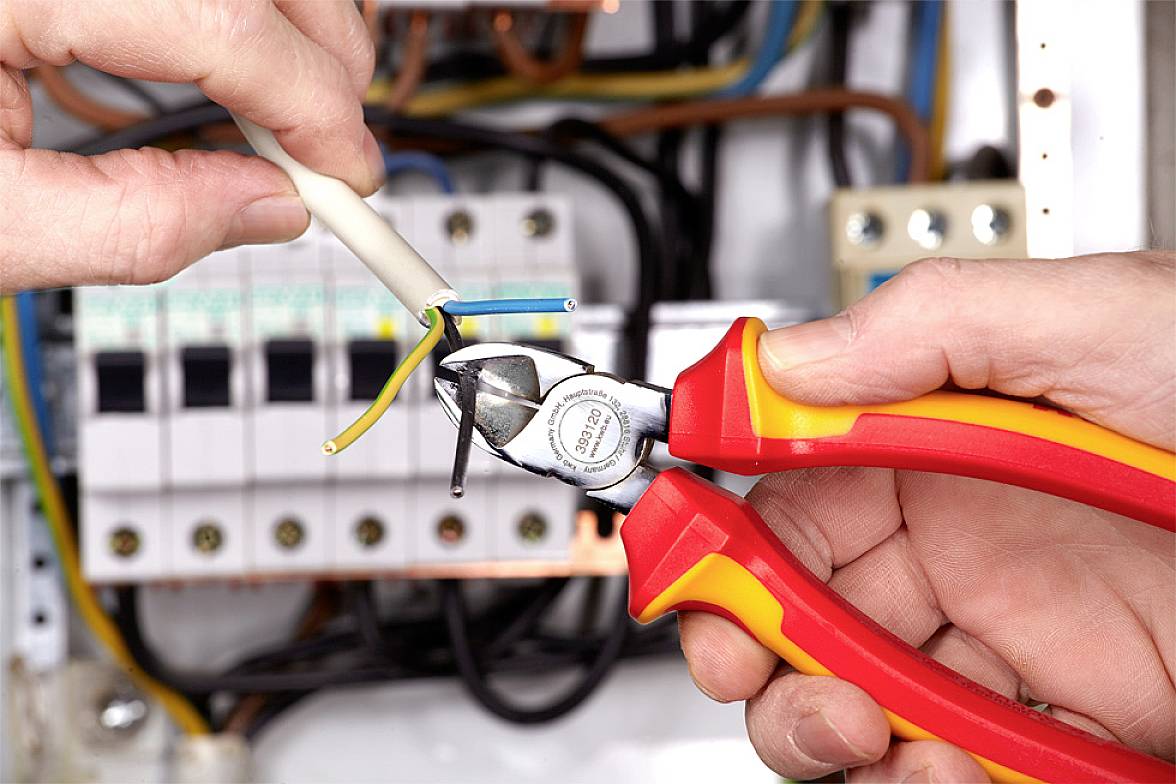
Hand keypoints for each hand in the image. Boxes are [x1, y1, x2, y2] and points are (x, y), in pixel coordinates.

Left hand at [1, 0, 381, 291]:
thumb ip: (135, 223)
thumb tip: (271, 211)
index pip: (221, 18)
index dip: (307, 100)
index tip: (345, 175)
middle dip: (328, 59)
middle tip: (336, 152)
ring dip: (301, 37)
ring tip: (294, 118)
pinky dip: (256, 22)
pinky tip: (243, 73)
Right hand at [678, 252, 1175, 780]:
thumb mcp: (1102, 317)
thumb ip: (928, 324)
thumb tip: (782, 363)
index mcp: (941, 455)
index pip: (786, 494)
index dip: (717, 526)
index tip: (679, 555)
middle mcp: (958, 551)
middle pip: (793, 609)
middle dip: (744, 642)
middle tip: (746, 655)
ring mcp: (1001, 646)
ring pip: (848, 700)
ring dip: (820, 724)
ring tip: (856, 723)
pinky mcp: (1055, 730)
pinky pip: (945, 769)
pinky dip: (916, 779)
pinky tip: (937, 762)